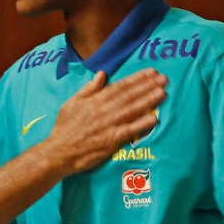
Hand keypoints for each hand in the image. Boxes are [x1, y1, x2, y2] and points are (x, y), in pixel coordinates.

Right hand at [47, 69, 166, 173]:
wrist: (59, 152)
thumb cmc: (65, 128)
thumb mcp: (72, 103)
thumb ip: (88, 89)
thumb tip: (102, 74)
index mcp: (95, 100)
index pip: (120, 86)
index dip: (137, 78)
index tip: (151, 72)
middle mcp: (104, 110)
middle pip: (130, 96)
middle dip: (148, 86)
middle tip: (164, 79)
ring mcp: (109, 125)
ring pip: (132, 110)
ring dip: (149, 100)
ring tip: (163, 93)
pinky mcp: (111, 140)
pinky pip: (130, 130)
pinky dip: (142, 124)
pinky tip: (155, 118)